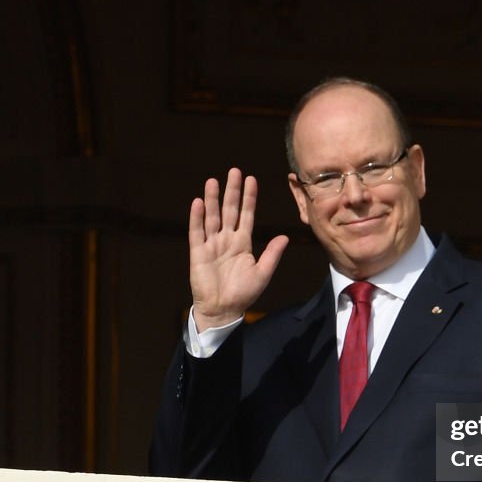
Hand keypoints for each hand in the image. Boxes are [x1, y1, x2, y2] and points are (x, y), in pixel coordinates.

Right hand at [188, 167, 288, 330]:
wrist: (223, 309)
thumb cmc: (243, 293)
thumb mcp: (262, 272)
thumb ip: (272, 254)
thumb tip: (285, 237)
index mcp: (242, 243)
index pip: (246, 215)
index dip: (249, 198)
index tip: (252, 180)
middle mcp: (227, 240)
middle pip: (229, 210)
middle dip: (232, 191)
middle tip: (234, 171)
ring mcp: (212, 245)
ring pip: (212, 217)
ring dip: (212, 199)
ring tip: (213, 181)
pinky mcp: (198, 253)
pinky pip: (197, 232)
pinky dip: (197, 218)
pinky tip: (198, 203)